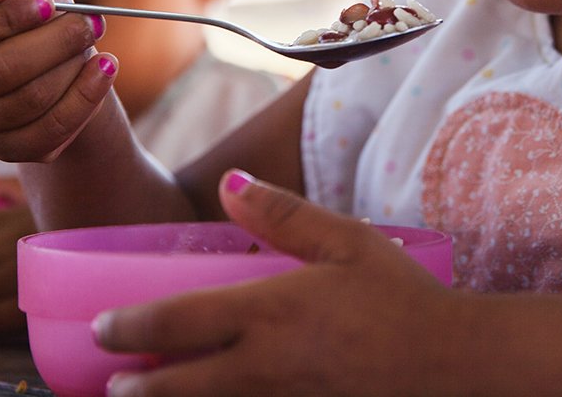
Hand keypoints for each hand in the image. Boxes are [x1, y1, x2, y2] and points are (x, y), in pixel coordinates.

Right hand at [0, 0, 113, 161]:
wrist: (58, 46)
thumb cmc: (28, 2)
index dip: (7, 20)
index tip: (49, 4)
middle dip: (55, 42)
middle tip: (91, 21)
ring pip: (29, 101)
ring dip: (72, 66)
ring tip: (93, 40)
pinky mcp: (5, 148)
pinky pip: (49, 133)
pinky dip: (86, 99)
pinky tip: (106, 69)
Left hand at [92, 170, 467, 396]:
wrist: (458, 366)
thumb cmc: (402, 299)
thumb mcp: (347, 242)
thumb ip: (282, 215)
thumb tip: (229, 185)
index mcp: (271, 311)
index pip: (177, 323)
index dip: (129, 328)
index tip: (103, 328)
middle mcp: (266, 367)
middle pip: (175, 388)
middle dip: (135, 390)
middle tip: (111, 384)